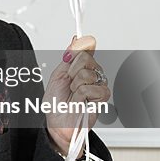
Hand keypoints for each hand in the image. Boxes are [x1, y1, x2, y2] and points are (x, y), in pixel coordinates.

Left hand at [42, 34, 110, 158]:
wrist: (58, 122)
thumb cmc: (56, 103)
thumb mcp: (58, 75)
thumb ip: (69, 57)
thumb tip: (75, 39)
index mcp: (79, 67)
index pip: (86, 49)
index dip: (82, 44)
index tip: (80, 37)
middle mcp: (91, 73)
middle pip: (85, 58)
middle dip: (72, 71)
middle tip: (69, 83)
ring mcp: (98, 84)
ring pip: (87, 73)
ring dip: (76, 85)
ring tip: (74, 94)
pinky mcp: (103, 97)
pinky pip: (92, 87)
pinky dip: (82, 95)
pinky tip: (81, 101)